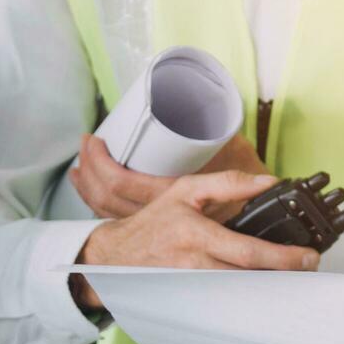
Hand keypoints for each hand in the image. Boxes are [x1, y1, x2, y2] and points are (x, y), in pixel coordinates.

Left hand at [69, 133, 266, 219]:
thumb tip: (205, 109)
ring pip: (108, 210)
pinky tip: (93, 191)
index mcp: (174, 195)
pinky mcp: (157, 230)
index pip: (123, 182)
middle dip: (89, 170)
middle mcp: (161, 217)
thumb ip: (210, 130)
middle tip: (85, 144)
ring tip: (81, 166)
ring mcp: (156, 226)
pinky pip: (118, 218)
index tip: (94, 141)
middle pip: (106, 198)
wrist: (263, 234)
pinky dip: (99, 203)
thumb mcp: (235, 155)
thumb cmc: (250, 186)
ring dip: (88, 187)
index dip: (101, 164)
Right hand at [71, 168, 319, 309]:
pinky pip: (227, 303)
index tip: (307, 256)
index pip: (247, 251)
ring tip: (292, 279)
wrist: (118, 254)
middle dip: (284, 276)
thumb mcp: (187, 190)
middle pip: (250, 278)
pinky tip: (264, 292)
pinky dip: (248, 299)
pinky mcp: (193, 301)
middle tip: (308, 268)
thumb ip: (228, 183)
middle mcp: (196, 265)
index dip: (281, 257)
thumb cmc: (155, 222)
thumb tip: (268, 182)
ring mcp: (195, 287)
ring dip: (270, 289)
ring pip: (241, 294)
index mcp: (197, 235)